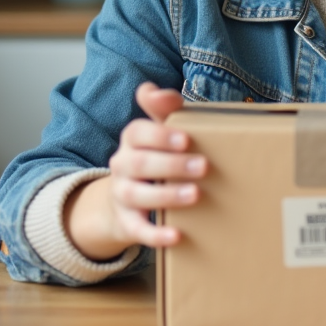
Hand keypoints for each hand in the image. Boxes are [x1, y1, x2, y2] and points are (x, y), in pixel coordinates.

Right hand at [65, 82, 206, 260]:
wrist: (123, 202)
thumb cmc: (154, 157)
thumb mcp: (159, 132)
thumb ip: (164, 109)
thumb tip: (154, 89)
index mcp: (132, 140)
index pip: (137, 132)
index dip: (160, 135)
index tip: (186, 138)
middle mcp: (122, 164)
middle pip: (140, 162)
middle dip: (172, 164)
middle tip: (204, 166)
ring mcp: (122, 194)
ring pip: (137, 194)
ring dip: (166, 195)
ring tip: (195, 195)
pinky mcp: (126, 222)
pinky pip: (137, 230)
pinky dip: (155, 234)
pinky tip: (176, 235)